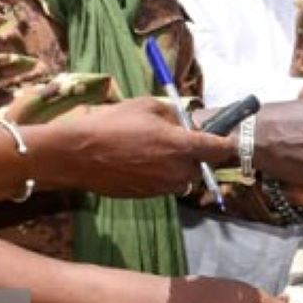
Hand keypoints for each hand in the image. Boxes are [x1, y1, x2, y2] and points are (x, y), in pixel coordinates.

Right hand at [37, 97, 235, 197]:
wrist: (77, 155)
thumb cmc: (112, 124)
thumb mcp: (146, 106)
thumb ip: (173, 115)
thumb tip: (184, 124)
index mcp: (182, 146)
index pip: (220, 149)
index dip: (225, 143)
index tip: (225, 138)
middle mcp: (177, 171)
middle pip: (202, 167)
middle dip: (196, 155)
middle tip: (178, 139)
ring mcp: (162, 187)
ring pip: (183, 178)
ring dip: (179, 167)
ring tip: (155, 150)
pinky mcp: (147, 196)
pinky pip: (164, 185)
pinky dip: (161, 175)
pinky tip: (140, 161)